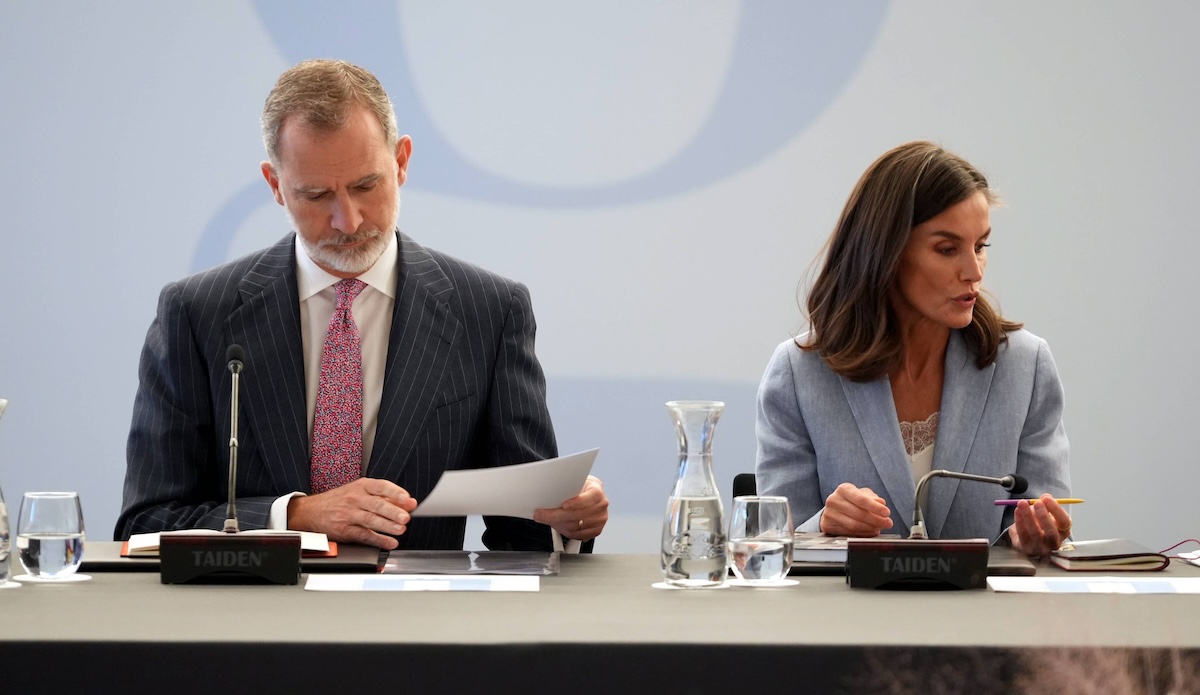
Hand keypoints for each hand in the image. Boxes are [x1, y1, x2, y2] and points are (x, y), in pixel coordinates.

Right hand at [287, 478, 417, 549]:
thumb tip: (411, 503)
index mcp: (362, 486)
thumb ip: (388, 497)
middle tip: (405, 517)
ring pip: (370, 520)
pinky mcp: (344, 529)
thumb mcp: (362, 492)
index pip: (381, 486)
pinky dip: (378, 540)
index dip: (395, 492)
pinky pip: (363, 535)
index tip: (407, 499)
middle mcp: (355, 498)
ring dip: (387, 526)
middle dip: (392, 511)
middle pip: (376, 504)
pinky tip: (389, 542)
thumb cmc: (341, 500)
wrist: (312, 510)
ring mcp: (348, 514)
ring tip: (400, 530)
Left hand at [532, 475, 608, 540]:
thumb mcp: (575, 483)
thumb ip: (567, 489)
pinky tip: (558, 525)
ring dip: (559, 525)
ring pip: (576, 527)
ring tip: (548, 519)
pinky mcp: (596, 530)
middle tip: (541, 514)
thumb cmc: (581, 489)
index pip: (588, 498)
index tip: (563, 505)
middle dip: (557, 516)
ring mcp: (600, 519)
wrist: (588, 495)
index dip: (575, 503)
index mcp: (597, 491)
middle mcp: (601, 506)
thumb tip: (547, 495)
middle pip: (579, 515)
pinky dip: (566, 532)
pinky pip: (578, 536)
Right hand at [819, 483, 893, 535]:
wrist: (834, 508)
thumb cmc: (852, 500)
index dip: (875, 507)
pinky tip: (870, 531)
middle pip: (858, 513)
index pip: (861, 499)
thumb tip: (881, 503)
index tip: (887, 513)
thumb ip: (872, 498)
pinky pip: (848, 533)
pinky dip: (862, 534)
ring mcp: (829, 514)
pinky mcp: (827, 525)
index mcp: (843, 489)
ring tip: (879, 528)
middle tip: (888, 523)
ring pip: (853, 525)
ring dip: (870, 528)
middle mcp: (833, 500)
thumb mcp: (863, 494)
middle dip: (876, 520)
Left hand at [1008, 494, 1070, 556]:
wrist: (1028, 539)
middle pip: (1051, 531)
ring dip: (1028, 516)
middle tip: (1037, 502)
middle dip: (1044, 516)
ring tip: (1022, 503)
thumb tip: (1045, 496)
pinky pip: (1022, 534)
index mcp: (1063, 532)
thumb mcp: (1046, 513)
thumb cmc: (1040, 524)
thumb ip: (1046, 505)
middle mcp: (1054, 542)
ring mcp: (1040, 548)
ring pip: (1035, 533)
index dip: (1056, 510)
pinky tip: (1017, 511)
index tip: (1046, 498)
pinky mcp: (1026, 549)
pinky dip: (1019, 521)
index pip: (1064, 522)